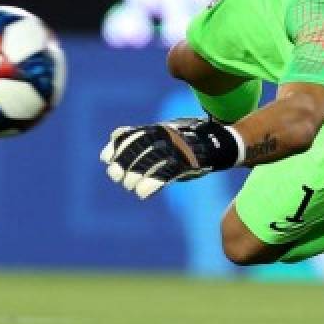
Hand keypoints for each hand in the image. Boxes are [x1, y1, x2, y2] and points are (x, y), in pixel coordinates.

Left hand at [99, 118, 237, 198]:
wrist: (218, 143)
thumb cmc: (185, 140)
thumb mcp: (163, 133)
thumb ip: (140, 135)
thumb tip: (114, 136)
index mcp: (157, 129)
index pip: (131, 135)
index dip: (116, 147)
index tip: (105, 159)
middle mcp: (165, 136)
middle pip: (138, 148)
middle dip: (123, 162)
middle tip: (115, 175)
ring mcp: (176, 149)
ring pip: (150, 161)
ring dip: (135, 175)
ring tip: (129, 186)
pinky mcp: (186, 163)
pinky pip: (166, 174)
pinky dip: (151, 185)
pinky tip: (142, 194)